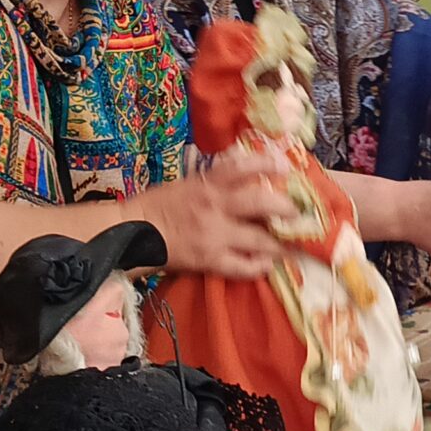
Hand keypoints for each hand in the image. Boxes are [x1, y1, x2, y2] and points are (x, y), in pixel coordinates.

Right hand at [145, 145, 292, 276]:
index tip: (284, 165)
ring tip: (291, 246)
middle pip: (263, 203)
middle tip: (297, 213)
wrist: (133, 232)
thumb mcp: (188, 183)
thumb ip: (216, 182)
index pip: (243, 166)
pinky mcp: (210, 259)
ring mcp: (215, 234)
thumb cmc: (159, 205)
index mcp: (208, 183)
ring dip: (279, 244)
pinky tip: (266, 265)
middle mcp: (216, 206)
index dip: (268, 163)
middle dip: (286, 208)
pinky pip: (243, 266)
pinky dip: (258, 266)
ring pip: (259, 239)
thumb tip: (247, 178)